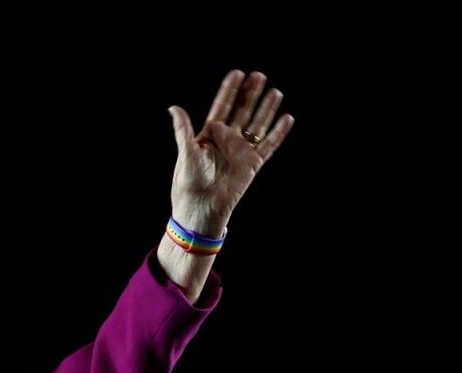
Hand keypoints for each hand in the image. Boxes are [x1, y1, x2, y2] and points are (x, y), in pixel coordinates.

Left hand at [167, 69, 293, 233]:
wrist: (202, 209)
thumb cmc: (189, 184)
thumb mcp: (185, 154)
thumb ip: (183, 130)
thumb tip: (174, 108)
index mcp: (210, 134)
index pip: (222, 106)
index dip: (230, 90)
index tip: (238, 73)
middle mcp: (227, 139)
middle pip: (242, 111)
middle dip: (250, 93)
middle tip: (259, 75)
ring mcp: (241, 150)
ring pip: (257, 124)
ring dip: (266, 109)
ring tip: (275, 91)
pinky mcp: (252, 164)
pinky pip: (269, 145)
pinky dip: (278, 133)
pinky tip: (287, 118)